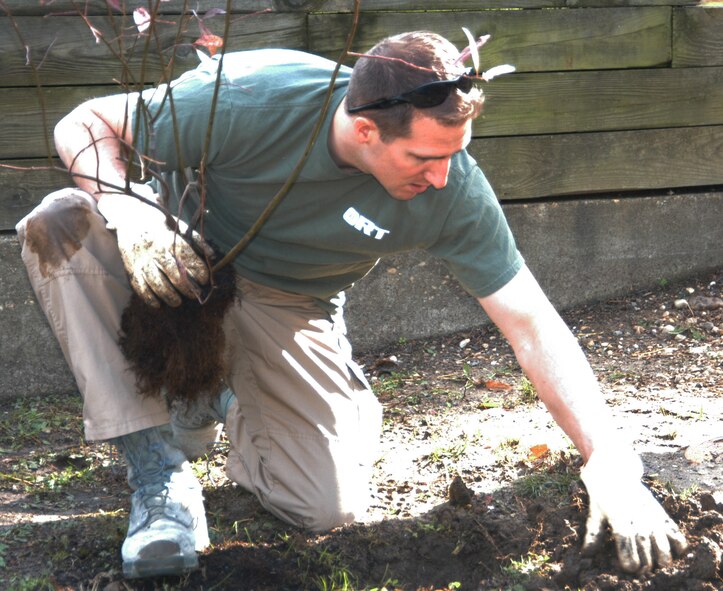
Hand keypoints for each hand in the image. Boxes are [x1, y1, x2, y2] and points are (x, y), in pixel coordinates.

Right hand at [98, 184, 211, 306]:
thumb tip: (213, 255)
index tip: (204, 280)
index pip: (187, 258)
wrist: (132, 219)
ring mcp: (142, 261)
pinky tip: (158, 304)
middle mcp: (155, 251)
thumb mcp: (181, 227)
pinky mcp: (131, 268)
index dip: (198, 271)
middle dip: (186, 287)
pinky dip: (149, 298)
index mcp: (169, 240)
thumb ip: (198, 241)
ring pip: (156, 283)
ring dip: (169, 296)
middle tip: (194, 294)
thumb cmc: (162, 226)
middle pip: (173, 274)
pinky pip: (139, 287)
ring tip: (177, 302)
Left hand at [580, 447, 687, 574]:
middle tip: (638, 565)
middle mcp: (638, 524)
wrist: (615, 466)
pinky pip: (677, 536)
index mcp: (620, 524)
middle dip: (643, 568)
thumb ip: (593, 535)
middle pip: (647, 561)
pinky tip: (670, 549)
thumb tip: (585, 555)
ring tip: (653, 560)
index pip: (629, 558)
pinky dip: (678, 547)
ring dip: (660, 562)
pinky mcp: (661, 514)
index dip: (628, 567)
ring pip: (664, 553)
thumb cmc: (601, 490)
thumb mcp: (594, 511)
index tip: (625, 565)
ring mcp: (652, 519)